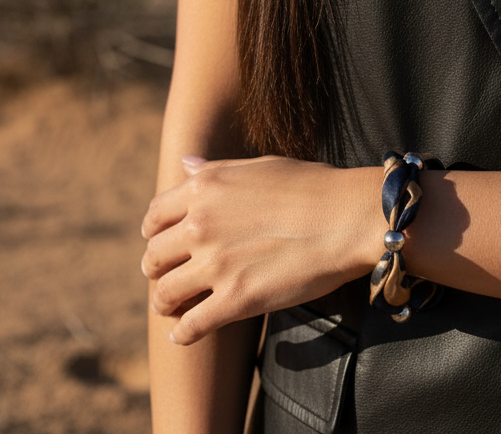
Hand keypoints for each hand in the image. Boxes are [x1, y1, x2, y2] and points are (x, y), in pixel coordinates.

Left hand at [141, 156, 378, 344]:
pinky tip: (185, 334)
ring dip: (166, 303)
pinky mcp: (235, 300)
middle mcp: (200, 224)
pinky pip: (190, 326)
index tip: (162, 243)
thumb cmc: (311, 186)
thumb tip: (185, 166)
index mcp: (204, 189)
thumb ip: (216, 170)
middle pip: (154, 257)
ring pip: (165, 293)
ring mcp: (215, 264)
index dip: (154, 233)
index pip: (155, 216)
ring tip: (174, 309)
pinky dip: (182, 334)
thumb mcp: (258, 166)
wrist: (346, 217)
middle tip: (167, 278)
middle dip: (157, 270)